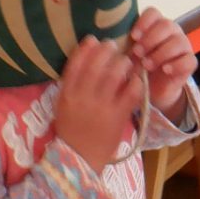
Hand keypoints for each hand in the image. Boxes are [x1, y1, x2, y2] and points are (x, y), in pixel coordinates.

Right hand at [54, 37, 143, 168]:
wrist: (80, 159)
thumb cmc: (71, 131)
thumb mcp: (63, 106)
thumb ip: (71, 86)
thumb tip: (83, 60)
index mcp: (67, 95)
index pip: (75, 65)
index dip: (85, 49)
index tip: (92, 39)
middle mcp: (83, 98)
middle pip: (96, 65)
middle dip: (106, 51)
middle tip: (113, 46)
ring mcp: (101, 107)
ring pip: (114, 75)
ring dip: (122, 63)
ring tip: (127, 61)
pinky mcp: (118, 116)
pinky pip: (130, 93)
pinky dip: (135, 82)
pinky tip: (136, 79)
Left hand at [130, 7, 195, 121]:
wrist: (153, 90)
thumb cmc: (139, 68)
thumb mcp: (128, 56)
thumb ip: (120, 46)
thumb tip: (99, 41)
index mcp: (156, 25)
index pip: (153, 13)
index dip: (143, 22)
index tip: (133, 36)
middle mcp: (172, 32)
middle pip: (166, 25)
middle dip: (150, 39)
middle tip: (137, 53)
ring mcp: (183, 46)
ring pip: (178, 42)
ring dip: (160, 53)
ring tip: (147, 65)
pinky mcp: (190, 63)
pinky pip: (189, 60)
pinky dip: (176, 64)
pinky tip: (165, 70)